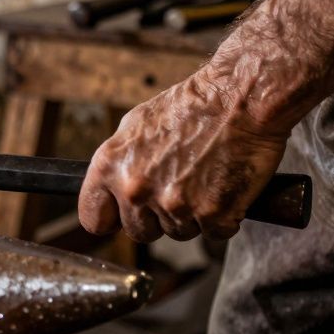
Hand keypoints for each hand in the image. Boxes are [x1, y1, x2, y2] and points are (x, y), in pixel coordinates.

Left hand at [78, 68, 289, 241]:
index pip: (94, 219)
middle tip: (177, 187)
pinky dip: (223, 217)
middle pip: (139, 232)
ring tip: (202, 178)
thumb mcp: (134, 126)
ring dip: (191, 216)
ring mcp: (174, 205)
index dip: (111, 218)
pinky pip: (213, 234)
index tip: (121, 216)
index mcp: (110, 167)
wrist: (239, 100)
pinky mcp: (212, 215)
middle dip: (156, 217)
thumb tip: (109, 190)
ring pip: (177, 233)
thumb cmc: (190, 107)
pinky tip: (223, 186)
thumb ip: (117, 163)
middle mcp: (137, 189)